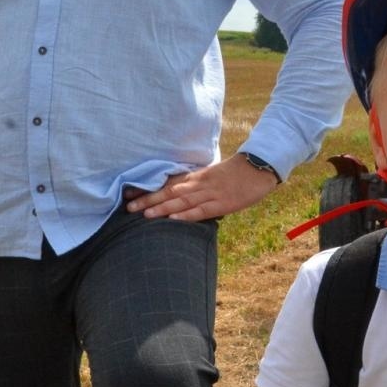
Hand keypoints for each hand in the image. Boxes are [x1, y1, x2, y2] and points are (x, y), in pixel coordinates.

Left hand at [125, 155, 278, 221]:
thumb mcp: (211, 176)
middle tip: (128, 208)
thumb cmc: (235, 174)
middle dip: (149, 200)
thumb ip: (195, 184)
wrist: (257, 168)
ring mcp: (210, 193)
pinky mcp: (222, 203)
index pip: (167, 182)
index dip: (148, 189)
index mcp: (196, 177)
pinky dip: (187, 214)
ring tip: (145, 214)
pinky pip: (202, 210)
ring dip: (162, 207)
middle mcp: (198, 184)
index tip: (129, 195)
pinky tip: (174, 218)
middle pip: (169, 191)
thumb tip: (177, 196)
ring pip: (182, 201)